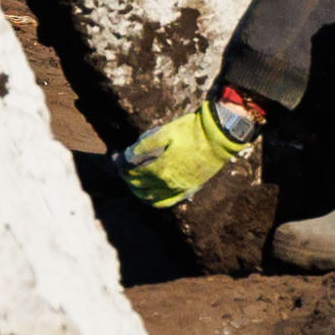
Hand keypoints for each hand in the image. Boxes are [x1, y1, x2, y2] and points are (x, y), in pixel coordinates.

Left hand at [117, 95, 260, 209]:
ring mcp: (178, 189)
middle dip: (125, 176)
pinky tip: (149, 196)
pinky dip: (153, 201)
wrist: (218, 138)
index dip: (120, 164)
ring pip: (149, 197)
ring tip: (131, 181)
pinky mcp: (188, 190)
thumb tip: (126, 155)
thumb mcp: (165, 132)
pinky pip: (166, 202)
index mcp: (160, 169)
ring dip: (136, 190)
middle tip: (120, 166)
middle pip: (138, 185)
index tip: (115, 156)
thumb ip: (144, 146)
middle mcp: (167, 183)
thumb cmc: (191, 131)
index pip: (131, 171)